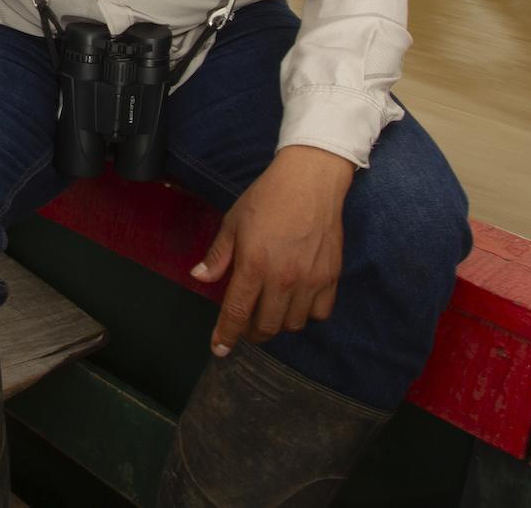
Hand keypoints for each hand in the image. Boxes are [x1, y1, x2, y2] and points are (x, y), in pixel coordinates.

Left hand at [192, 145, 354, 355]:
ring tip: (270, 309)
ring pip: (292, 324)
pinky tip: (296, 301)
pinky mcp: (331, 277)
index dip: (227, 335)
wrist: (310, 181)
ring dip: (278, 323)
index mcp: (254, 265)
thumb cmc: (267, 198)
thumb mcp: (233, 222)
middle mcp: (283, 279)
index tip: (220, 348)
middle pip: (266, 326)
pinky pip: (319, 313)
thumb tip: (199, 277)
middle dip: (252, 333)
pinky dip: (306, 314)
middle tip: (245, 325)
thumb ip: (218, 255)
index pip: (237, 313)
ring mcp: (310, 280)